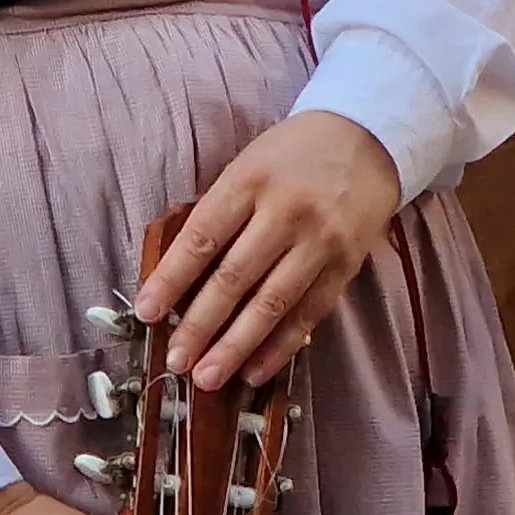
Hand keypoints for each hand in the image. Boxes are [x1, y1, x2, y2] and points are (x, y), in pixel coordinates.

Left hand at [134, 112, 397, 389]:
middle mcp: (286, 211)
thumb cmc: (293, 154)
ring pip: (272, 303)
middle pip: (234, 277)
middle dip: (200, 325)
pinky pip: (309, 313)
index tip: (146, 312)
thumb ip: (220, 213)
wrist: (368, 137)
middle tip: (176, 361)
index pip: (202, 237)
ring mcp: (320, 240)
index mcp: (250, 180)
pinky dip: (281, 346)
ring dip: (237, 346)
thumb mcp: (248, 165)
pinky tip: (255, 372)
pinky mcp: (346, 264)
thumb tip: (180, 279)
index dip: (171, 279)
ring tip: (208, 377)